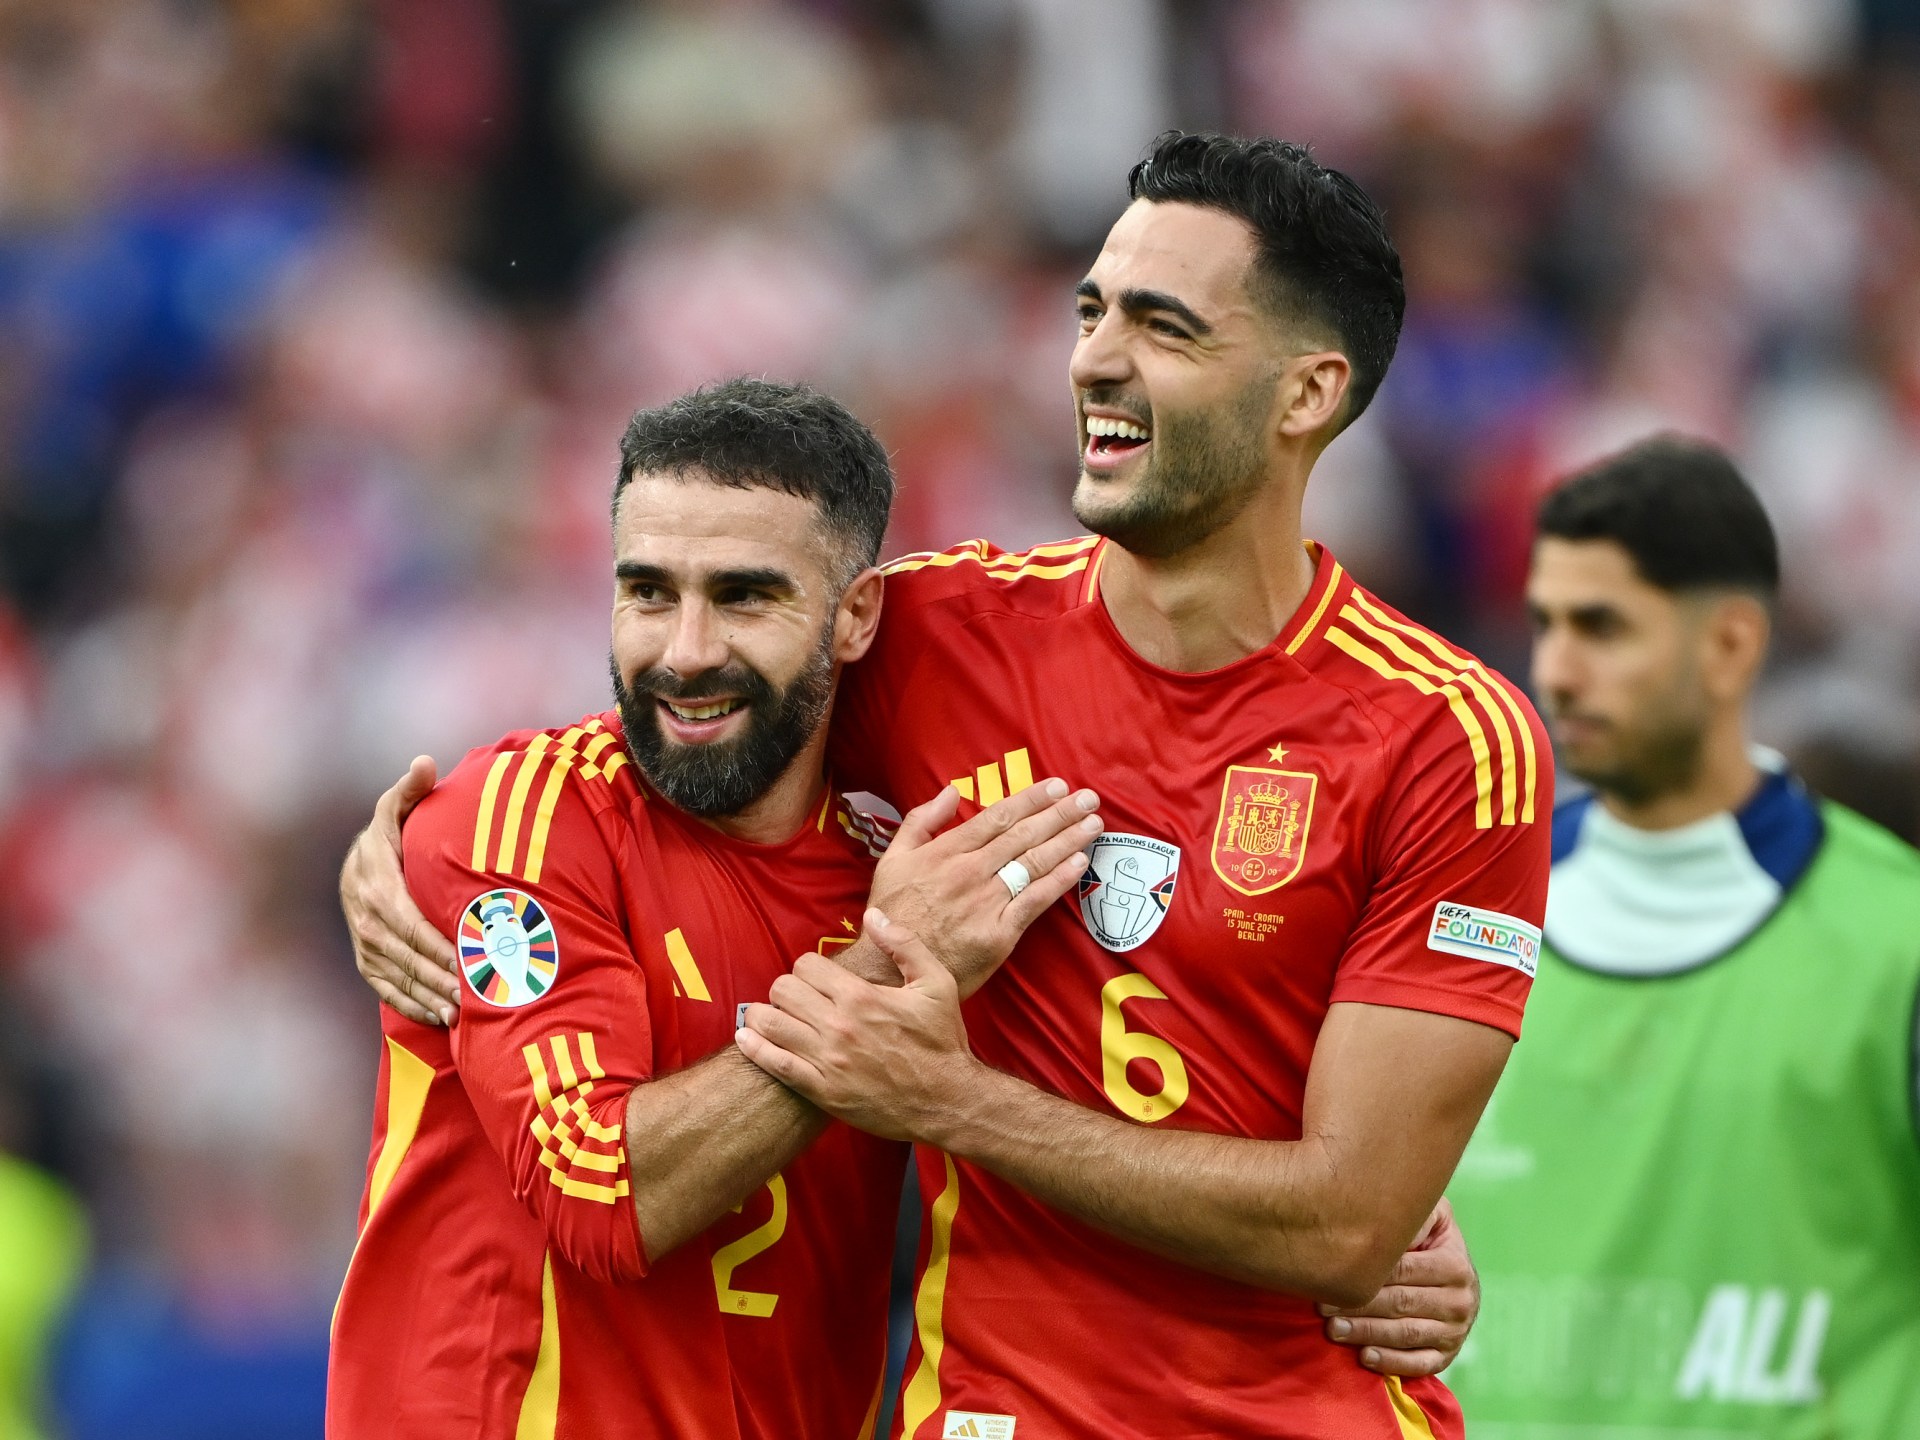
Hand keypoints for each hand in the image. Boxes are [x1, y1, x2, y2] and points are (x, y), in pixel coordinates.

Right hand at [341, 756, 460, 1025]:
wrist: (357, 863)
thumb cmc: (392, 834)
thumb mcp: (397, 808)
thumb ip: (410, 790)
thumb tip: (424, 763)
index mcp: (375, 884)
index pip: (410, 922)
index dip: (438, 944)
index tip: (469, 960)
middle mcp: (365, 919)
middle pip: (407, 956)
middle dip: (442, 978)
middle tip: (477, 996)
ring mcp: (364, 944)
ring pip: (399, 977)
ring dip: (431, 997)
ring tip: (464, 1013)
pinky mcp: (366, 962)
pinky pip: (387, 990)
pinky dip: (414, 1005)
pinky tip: (442, 1019)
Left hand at [736, 909, 978, 1140]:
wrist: (948, 1101)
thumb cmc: (943, 1042)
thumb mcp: (937, 984)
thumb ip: (904, 944)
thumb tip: (873, 915)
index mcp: (862, 996)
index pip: (806, 964)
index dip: (808, 967)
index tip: (818, 979)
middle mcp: (839, 1026)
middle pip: (782, 990)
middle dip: (786, 989)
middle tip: (798, 999)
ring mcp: (828, 1060)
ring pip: (770, 1023)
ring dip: (764, 1015)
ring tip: (772, 1016)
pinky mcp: (822, 1091)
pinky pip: (775, 1064)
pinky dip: (755, 1048)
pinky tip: (747, 1038)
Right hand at [866, 777, 1100, 996]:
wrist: (891, 971)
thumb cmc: (892, 914)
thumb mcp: (893, 859)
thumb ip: (921, 821)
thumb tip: (950, 790)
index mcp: (946, 852)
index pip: (997, 817)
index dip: (1031, 799)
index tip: (1057, 786)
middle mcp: (970, 872)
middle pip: (1023, 836)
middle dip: (1059, 814)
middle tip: (1088, 798)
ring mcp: (987, 902)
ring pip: (1034, 863)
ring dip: (1068, 840)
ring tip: (1093, 824)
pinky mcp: (999, 933)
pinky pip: (1035, 901)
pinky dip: (1058, 880)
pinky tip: (1079, 863)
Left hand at [1320, 1198, 1478, 1376]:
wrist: (1453, 1269)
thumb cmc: (1427, 1238)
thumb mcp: (1428, 1216)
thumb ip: (1411, 1215)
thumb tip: (1381, 1213)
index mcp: (1455, 1264)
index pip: (1404, 1271)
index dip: (1367, 1274)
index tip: (1331, 1276)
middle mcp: (1461, 1299)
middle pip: (1402, 1304)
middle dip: (1359, 1306)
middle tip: (1322, 1307)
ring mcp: (1456, 1330)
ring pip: (1407, 1334)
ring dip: (1367, 1334)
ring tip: (1334, 1330)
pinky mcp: (1448, 1354)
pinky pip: (1420, 1363)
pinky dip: (1393, 1362)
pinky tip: (1365, 1357)